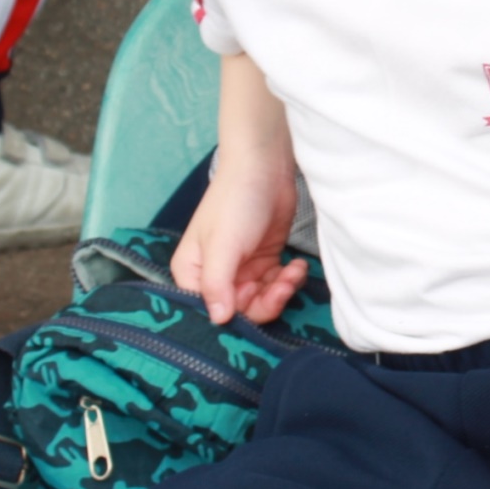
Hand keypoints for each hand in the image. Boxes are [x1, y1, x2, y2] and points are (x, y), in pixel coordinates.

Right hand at [172, 157, 304, 325]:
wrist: (265, 167)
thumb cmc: (235, 202)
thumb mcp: (223, 245)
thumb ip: (217, 284)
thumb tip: (218, 320)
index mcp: (192, 273)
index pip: (210, 312)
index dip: (236, 317)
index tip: (258, 305)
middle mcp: (215, 275)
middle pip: (240, 311)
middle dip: (266, 304)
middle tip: (282, 287)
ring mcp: (241, 268)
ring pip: (262, 300)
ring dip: (281, 291)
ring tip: (293, 273)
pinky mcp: (264, 260)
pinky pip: (276, 285)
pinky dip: (289, 280)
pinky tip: (297, 266)